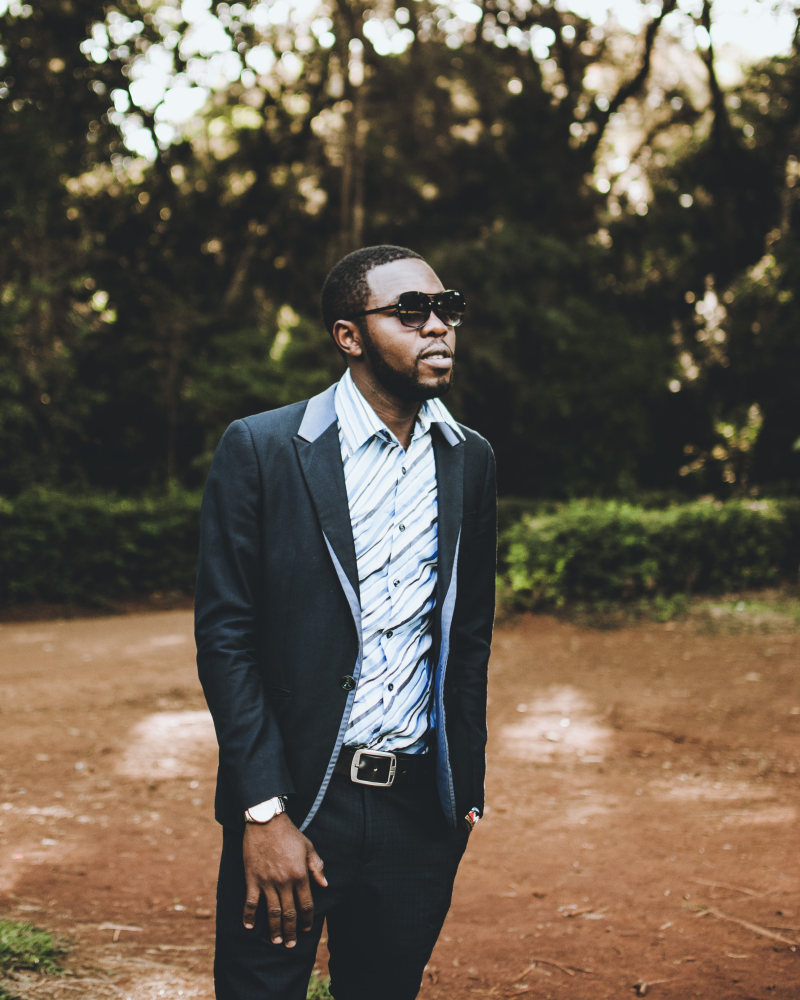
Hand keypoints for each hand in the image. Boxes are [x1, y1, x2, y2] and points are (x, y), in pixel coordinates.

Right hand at [242, 813, 326, 946]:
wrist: (266, 821)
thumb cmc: (289, 834)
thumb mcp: (308, 847)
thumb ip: (317, 867)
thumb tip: (325, 885)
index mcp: (300, 875)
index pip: (306, 905)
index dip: (307, 920)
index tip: (306, 930)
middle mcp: (285, 881)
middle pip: (289, 913)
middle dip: (291, 931)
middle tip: (290, 944)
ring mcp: (267, 881)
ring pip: (272, 911)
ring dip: (274, 928)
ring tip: (276, 940)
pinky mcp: (252, 878)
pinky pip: (250, 902)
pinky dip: (249, 916)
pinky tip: (249, 927)